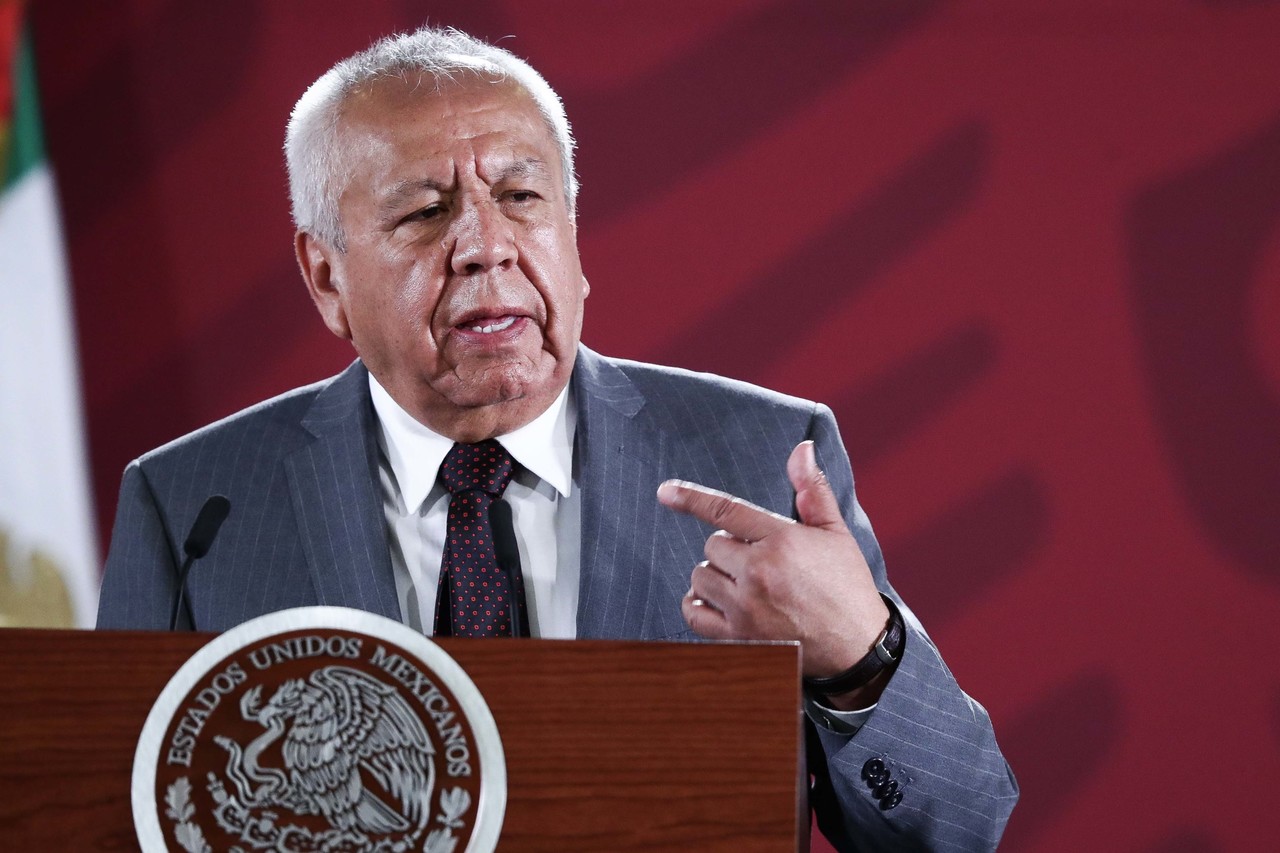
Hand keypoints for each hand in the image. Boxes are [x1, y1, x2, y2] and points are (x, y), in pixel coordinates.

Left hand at [656, 441, 890, 682]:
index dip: (691, 498)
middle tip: (758, 562)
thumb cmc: (846, 585)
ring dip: (714, 577)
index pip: (726, 511)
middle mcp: (760, 571)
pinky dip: (698, 605)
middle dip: (729, 550)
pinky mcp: (739, 638)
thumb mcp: (835, 532)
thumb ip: (811, 489)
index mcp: (782, 540)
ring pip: (700, 577)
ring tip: (744, 584)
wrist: (859, 648)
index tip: (665, 492)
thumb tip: (801, 448)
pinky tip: (716, 602)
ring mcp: (746, 607)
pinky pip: (694, 613)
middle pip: (712, 546)